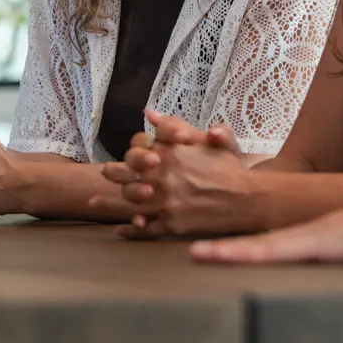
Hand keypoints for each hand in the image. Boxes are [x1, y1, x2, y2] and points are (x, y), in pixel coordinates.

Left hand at [98, 110, 255, 237]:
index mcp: (169, 154)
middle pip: (127, 177)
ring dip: (109, 204)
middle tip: (104, 173)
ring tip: (94, 202)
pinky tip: (119, 229)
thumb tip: (148, 113)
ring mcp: (165, 202)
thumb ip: (174, 126)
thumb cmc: (228, 168)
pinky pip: (143, 229)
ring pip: (129, 203)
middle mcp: (163, 177)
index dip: (128, 155)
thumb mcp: (205, 140)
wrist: (248, 199)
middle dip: (113, 175)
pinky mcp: (171, 225)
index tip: (125, 155)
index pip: (136, 152)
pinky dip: (130, 229)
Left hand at [190, 181, 342, 263]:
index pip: (274, 242)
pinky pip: (287, 251)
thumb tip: (340, 264)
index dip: (243, 248)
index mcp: (321, 233)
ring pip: (266, 246)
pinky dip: (260, 254)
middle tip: (193, 252)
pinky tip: (243, 258)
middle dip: (226, 249)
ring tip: (200, 255)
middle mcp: (313, 231)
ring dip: (232, 252)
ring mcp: (320, 236)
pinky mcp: (330, 243)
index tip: (215, 253)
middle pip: (261, 242)